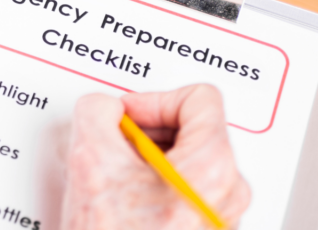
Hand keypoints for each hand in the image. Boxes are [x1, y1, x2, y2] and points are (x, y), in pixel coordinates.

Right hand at [59, 85, 250, 229]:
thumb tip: (104, 109)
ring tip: (118, 182)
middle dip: (149, 135)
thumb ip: (98, 111)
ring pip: (189, 164)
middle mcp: (228, 194)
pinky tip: (126, 206)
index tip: (127, 116)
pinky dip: (156, 190)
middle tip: (117, 148)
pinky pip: (187, 193)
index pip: (199, 99)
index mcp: (212, 167)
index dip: (153, 100)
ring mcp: (220, 219)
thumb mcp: (89, 159)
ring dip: (149, 164)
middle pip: (195, 131)